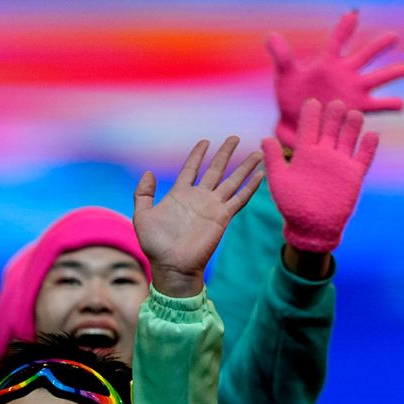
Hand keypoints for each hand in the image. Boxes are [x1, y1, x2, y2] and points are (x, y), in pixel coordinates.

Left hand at [133, 136, 263, 296]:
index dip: (198, 154)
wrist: (172, 266)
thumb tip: (149, 173)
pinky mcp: (222, 217)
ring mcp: (212, 207)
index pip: (191, 169)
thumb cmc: (155, 245)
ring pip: (232, 181)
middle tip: (234, 137)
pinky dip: (251, 187)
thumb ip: (143, 193)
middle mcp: (198, 198)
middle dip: (225, 153)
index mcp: (179, 195)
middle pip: (215, 169)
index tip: (205, 141)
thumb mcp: (142, 216)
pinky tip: (261, 175)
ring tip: (256, 152)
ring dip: (244, 166)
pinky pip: (239, 199)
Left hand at [261, 99, 378, 254]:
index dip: (310, 116)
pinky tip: (372, 134)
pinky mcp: (353, 175)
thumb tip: (264, 139)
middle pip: (330, 129)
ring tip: (354, 114)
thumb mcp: (280, 182)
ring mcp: (339, 163)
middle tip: (335, 103)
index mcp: (305, 154)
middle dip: (333, 116)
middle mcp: (323, 155)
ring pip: (348, 138)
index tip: (311, 102)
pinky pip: (363, 157)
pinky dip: (368, 147)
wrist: (312, 228)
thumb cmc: (292, 206)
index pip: (308, 129)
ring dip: (351, 127)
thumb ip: (275, 160)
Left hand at [266, 11, 403, 147]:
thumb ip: (282, 56)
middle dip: (379, 46)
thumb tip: (271, 36)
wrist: (296, 121)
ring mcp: (354, 90)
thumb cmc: (290, 96)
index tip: (352, 15)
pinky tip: (401, 104)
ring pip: (376, 79)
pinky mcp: (358, 108)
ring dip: (390, 73)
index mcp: (328, 62)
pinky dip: (389, 105)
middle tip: (394, 37)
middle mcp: (345, 73)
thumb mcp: (285, 76)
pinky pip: (376, 106)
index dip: (344, 29)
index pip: (337, 42)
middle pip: (365, 55)